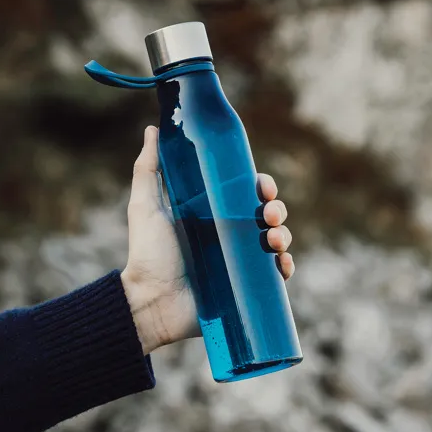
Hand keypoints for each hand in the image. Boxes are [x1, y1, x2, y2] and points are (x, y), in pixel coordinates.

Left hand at [121, 126, 293, 354]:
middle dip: (278, 209)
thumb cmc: (147, 254)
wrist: (150, 302)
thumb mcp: (146, 207)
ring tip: (273, 239)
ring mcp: (240, 262)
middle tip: (270, 213)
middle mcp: (230, 235)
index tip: (262, 187)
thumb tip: (154, 129)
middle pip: (267, 215)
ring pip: (277, 241)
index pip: (247, 193)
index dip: (261, 187)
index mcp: (213, 213)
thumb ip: (148, 169)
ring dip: (284, 235)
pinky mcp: (246, 288)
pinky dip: (285, 267)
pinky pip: (276, 275)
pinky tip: (281, 263)